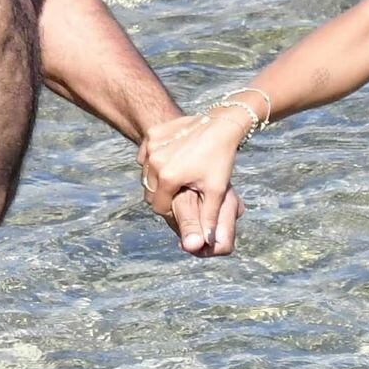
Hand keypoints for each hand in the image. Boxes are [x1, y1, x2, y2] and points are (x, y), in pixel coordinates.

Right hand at [139, 107, 248, 252]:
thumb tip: (207, 243)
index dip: (170, 209)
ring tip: (176, 177)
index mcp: (168, 178)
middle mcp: (155, 161)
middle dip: (163, 194)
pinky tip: (170, 160)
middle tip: (179, 192)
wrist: (221, 125)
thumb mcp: (216, 191)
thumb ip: (209, 218)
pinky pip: (146, 154)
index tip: (182, 205)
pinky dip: (154, 160)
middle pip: (150, 190)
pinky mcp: (153, 134)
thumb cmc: (220, 159)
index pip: (159, 206)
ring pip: (146, 172)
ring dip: (157, 177)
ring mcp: (152, 145)